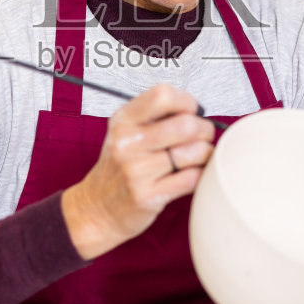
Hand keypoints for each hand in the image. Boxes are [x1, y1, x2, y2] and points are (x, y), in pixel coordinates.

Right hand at [60, 84, 214, 259]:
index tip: (191, 111)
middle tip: (203, 136)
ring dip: (205, 153)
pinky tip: (191, 174)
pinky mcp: (148, 197)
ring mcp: (136, 171)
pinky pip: (192, 178)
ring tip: (197, 156)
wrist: (98, 208)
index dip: (186, 101)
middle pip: (185, 125)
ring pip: (194, 152)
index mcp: (123, 121)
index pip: (162, 95)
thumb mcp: (126, 132)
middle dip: (205, 129)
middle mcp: (127, 143)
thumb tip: (196, 111)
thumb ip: (155, 116)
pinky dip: (200, 174)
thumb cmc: (121, 166)